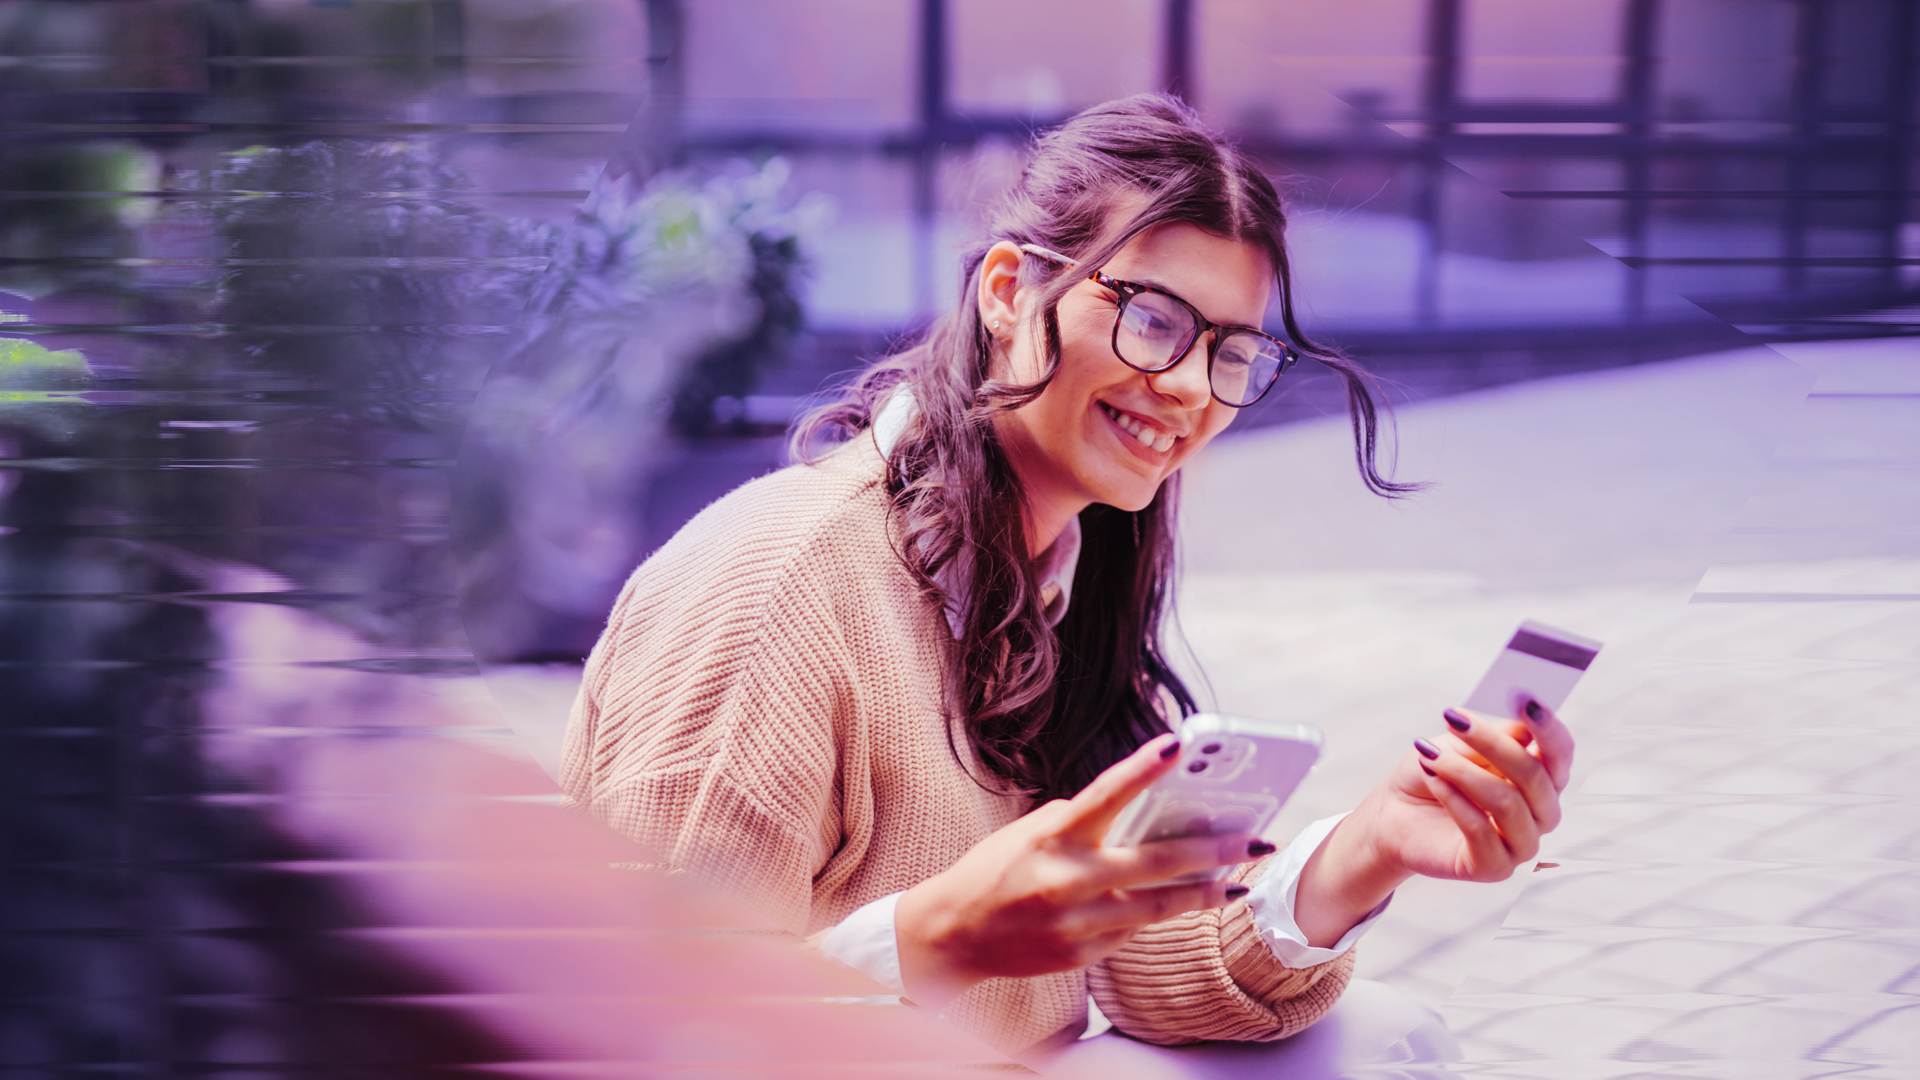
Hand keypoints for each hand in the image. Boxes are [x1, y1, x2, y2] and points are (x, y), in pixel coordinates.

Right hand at [894, 733, 1268, 1007]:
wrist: (954, 934)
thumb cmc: (995, 869)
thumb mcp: (1030, 832)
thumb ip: (1080, 821)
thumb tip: (1138, 815)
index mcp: (1053, 837)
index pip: (1105, 794)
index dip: (1142, 768)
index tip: (1179, 745)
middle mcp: (1067, 879)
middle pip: (1155, 863)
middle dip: (1213, 852)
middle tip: (1254, 840)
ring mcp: (1076, 922)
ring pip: (1157, 908)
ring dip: (1203, 894)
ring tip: (1237, 883)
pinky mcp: (1081, 955)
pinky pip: (1130, 933)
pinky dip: (1155, 917)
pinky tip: (1177, 907)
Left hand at [1294, 698, 1575, 946]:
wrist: (1395, 814)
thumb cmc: (1435, 773)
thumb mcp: (1459, 745)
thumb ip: (1495, 736)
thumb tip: (1524, 719)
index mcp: (1542, 778)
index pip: (1560, 752)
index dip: (1549, 727)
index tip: (1527, 699)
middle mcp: (1541, 813)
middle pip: (1534, 776)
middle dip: (1492, 743)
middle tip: (1454, 718)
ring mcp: (1521, 844)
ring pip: (1507, 802)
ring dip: (1462, 772)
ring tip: (1429, 755)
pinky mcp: (1494, 867)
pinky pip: (1481, 830)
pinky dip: (1453, 798)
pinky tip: (1432, 778)